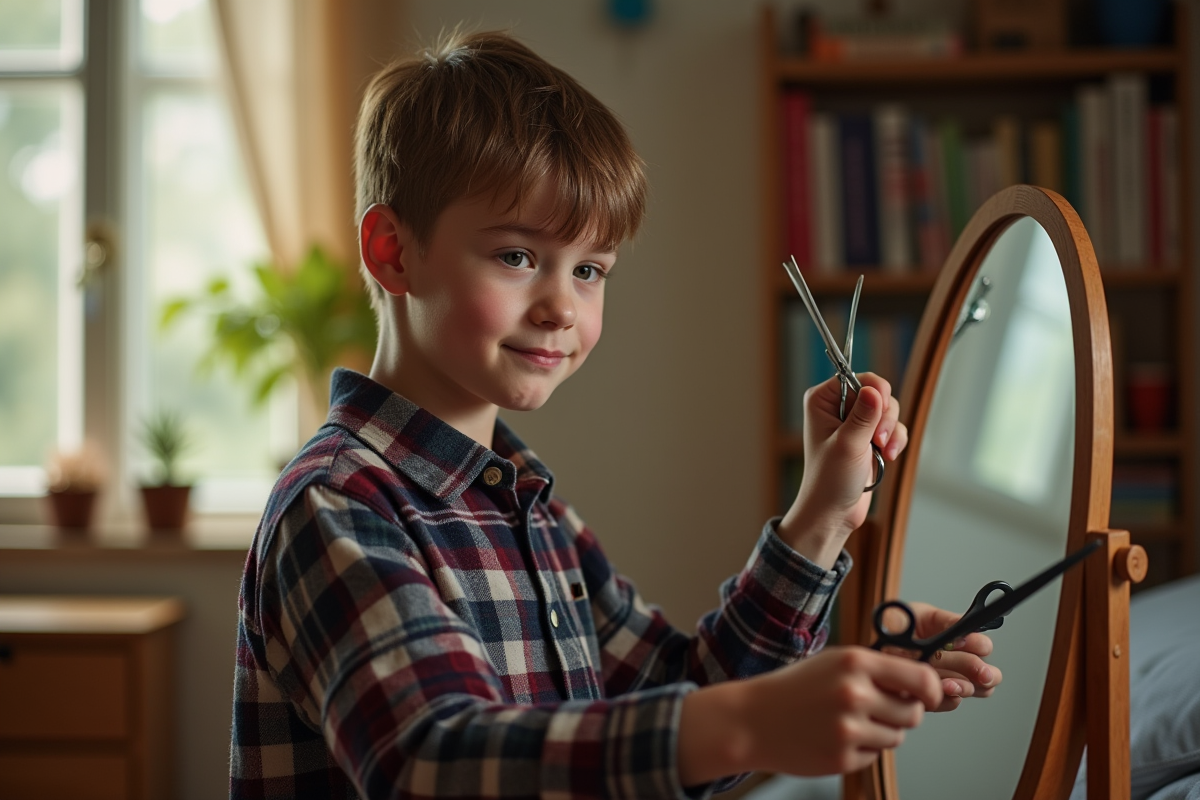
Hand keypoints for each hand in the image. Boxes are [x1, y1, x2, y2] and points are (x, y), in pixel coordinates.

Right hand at [677, 646, 942, 782]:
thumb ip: (877, 669)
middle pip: (913, 713)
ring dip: (881, 732)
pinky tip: (834, 736)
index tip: (931, 694)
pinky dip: (861, 749)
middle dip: (902, 712)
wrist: (753, 720)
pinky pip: (875, 755)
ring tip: (847, 721)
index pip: (921, 678)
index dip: (933, 689)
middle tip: (875, 707)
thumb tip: (923, 686)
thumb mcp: (835, 662)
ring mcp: (849, 729)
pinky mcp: (843, 758)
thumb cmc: (795, 687)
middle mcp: (855, 694)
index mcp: (856, 663)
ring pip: (896, 736)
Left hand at [777, 373, 908, 565]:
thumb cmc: (830, 480)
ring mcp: (855, 422)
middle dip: (885, 417)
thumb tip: (875, 389)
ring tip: (882, 452)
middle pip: (878, 393)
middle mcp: (837, 407)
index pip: (856, 377)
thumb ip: (864, 416)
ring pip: (890, 411)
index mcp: (822, 400)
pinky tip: (888, 457)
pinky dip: (896, 441)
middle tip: (877, 439)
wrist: (834, 511)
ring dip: (892, 432)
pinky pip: (895, 428)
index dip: (874, 391)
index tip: (880, 410)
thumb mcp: (848, 445)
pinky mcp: (870, 438)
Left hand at [880, 601, 1001, 711]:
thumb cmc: (894, 627)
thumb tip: (965, 630)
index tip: (971, 644)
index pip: (983, 646)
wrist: (870, 649)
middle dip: (983, 672)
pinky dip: (946, 698)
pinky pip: (950, 702)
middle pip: (987, 672)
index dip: (980, 645)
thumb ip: (945, 621)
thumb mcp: (918, 615)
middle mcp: (957, 661)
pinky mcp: (935, 696)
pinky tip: (936, 691)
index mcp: (957, 638)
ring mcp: (948, 680)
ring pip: (974, 690)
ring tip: (950, 684)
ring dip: (964, 687)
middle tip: (980, 675)